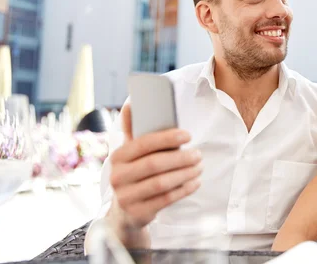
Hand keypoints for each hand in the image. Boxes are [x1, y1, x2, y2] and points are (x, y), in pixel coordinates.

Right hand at [109, 102, 201, 230]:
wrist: (124, 211)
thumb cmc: (134, 173)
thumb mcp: (130, 153)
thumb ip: (132, 130)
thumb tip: (131, 104)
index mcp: (117, 156)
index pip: (143, 144)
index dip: (167, 138)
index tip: (188, 135)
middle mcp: (117, 177)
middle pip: (154, 164)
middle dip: (180, 158)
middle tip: (199, 154)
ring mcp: (126, 197)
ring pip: (161, 183)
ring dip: (185, 174)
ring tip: (200, 167)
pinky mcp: (137, 213)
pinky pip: (165, 200)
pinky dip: (183, 190)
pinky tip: (195, 182)